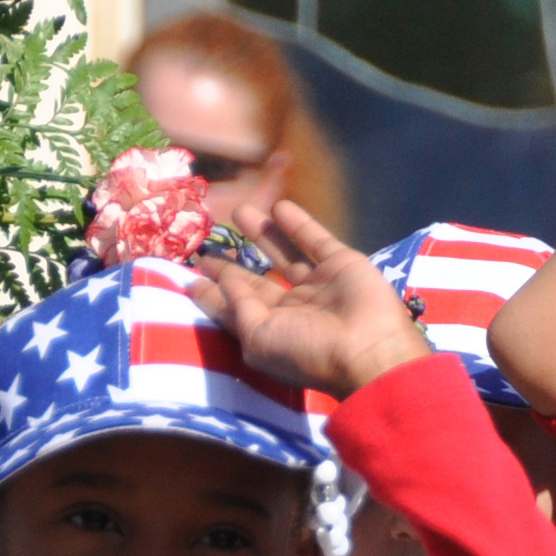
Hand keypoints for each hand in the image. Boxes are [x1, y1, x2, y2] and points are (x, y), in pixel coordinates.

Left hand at [196, 200, 428, 396]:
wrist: (367, 348)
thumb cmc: (306, 349)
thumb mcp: (258, 336)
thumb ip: (236, 306)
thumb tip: (216, 283)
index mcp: (269, 331)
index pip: (233, 307)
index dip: (212, 291)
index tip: (189, 274)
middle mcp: (292, 309)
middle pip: (256, 281)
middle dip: (232, 263)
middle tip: (208, 240)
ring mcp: (317, 285)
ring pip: (283, 254)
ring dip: (262, 233)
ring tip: (239, 209)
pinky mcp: (340, 264)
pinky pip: (314, 240)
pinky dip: (298, 224)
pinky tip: (279, 206)